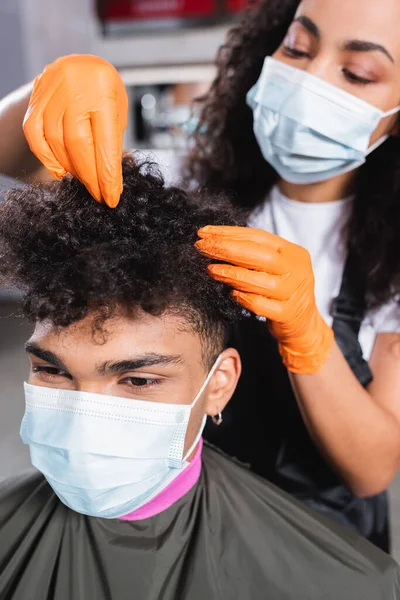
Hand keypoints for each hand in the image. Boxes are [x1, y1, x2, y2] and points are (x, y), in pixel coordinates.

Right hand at [23, 54, 127, 207]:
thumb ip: (112, 143)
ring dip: (71, 168)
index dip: (107, 175)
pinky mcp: (35, 97)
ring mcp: (51, 90)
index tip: (111, 198)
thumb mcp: (118, 112)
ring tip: (84, 180)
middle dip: (89, 176)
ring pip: (56, 140)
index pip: (105, 141)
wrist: (83, 66)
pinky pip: (34, 133)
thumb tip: (110, 183)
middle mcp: (74, 86)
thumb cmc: (106, 93)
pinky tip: (60, 170)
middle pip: (78, 143)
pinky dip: (46, 156)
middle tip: (98, 194)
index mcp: (103, 89)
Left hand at [196, 226, 333, 373]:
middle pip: (259, 255)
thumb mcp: (273, 266)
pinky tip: (231, 294)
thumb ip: (253, 254)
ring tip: (211, 269)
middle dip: (226, 249)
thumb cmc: (281, 290)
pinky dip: (243, 298)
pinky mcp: (287, 314)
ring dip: (231, 274)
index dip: (229, 233)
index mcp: (293, 252)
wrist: (303, 323)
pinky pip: (260, 305)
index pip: (258, 236)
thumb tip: (215, 241)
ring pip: (259, 281)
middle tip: (201, 247)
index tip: (204, 232)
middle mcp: (297, 270)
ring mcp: (293, 292)